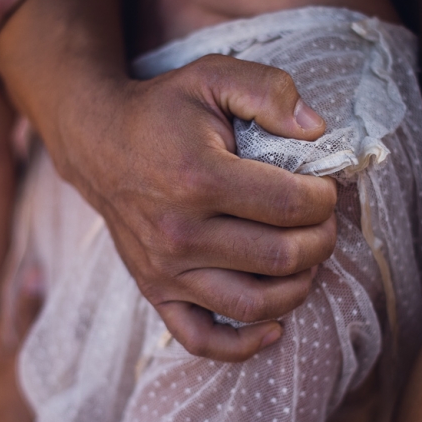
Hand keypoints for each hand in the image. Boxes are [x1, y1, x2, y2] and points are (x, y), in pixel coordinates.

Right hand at [57, 54, 337, 361]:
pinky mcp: (155, 291)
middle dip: (320, 239)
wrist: (97, 143)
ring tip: (305, 257)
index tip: (324, 185)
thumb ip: (269, 90)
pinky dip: (244, 345)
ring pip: (254, 304)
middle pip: (281, 257)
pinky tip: (275, 326)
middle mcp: (179, 232)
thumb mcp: (213, 77)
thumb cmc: (163, 111)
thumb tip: (317, 131)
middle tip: (321, 220)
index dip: (324, 197)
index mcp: (198, 177)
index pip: (290, 205)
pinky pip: (202, 338)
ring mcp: (165, 269)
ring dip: (298, 286)